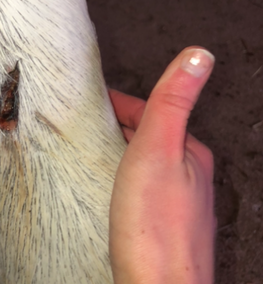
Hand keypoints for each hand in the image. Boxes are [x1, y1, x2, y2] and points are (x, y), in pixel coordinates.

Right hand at [109, 47, 215, 283]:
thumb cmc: (156, 228)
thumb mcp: (160, 149)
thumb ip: (173, 101)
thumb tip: (199, 56)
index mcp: (192, 155)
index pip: (151, 112)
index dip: (119, 103)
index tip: (91, 99)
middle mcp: (189, 179)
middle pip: (146, 137)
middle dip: (116, 127)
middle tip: (83, 124)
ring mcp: (175, 204)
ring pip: (141, 164)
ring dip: (116, 154)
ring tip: (87, 152)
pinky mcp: (159, 227)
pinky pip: (136, 189)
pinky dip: (118, 179)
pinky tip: (103, 189)